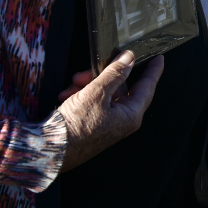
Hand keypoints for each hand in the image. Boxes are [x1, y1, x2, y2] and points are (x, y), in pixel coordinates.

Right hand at [58, 51, 163, 171]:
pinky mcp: (93, 123)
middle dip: (101, 76)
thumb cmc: (75, 128)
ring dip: (87, 85)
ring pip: (103, 92)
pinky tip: (67, 97)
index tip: (158, 59)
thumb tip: (128, 59)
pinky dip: (80, 96)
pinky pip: (92, 102)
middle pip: (120, 87)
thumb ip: (115, 73)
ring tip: (73, 86)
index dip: (153, 71)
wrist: (50, 149)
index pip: (147, 87)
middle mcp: (121, 120)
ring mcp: (107, 122)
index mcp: (130, 115)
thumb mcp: (96, 93)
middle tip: (87, 72)